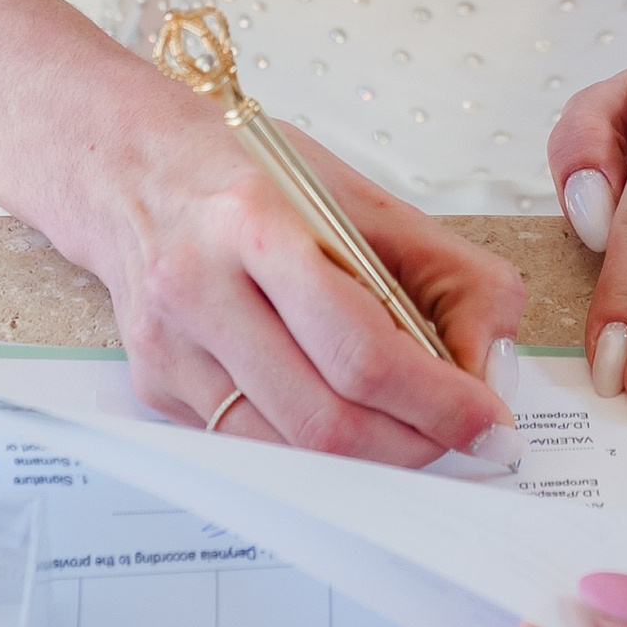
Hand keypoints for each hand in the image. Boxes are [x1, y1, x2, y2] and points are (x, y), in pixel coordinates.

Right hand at [108, 112, 528, 470]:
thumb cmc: (254, 178)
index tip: (489, 422)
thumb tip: (491, 367)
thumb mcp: (362, 198)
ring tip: (413, 429)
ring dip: (371, 457)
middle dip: (414, 443)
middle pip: (325, 418)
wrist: (135, 169)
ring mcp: (169, 345)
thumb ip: (450, 273)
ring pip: (289, 448)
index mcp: (256, 223)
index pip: (362, 350)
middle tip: (462, 438)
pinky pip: (253, 446)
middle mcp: (199, 288)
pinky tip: (347, 418)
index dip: (439, 402)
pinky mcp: (155, 384)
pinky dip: (315, 450)